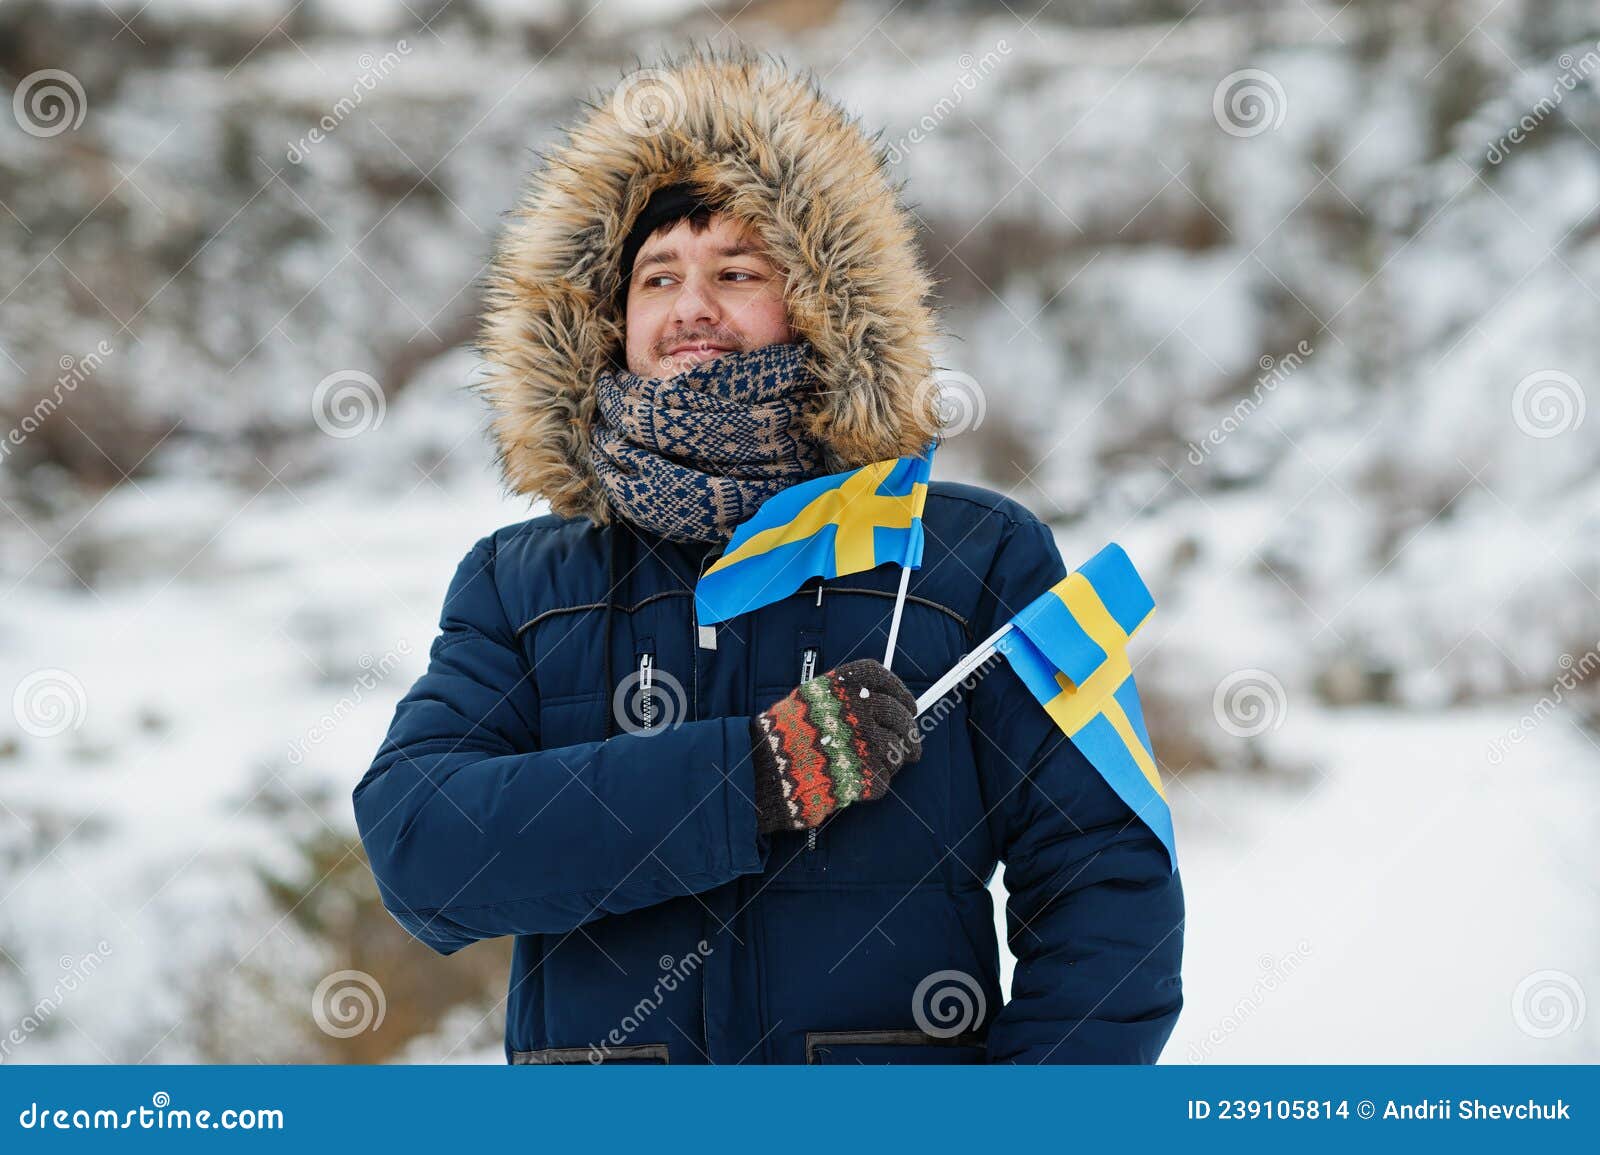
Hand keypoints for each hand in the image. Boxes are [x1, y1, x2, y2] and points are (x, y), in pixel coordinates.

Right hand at [748, 658, 921, 833]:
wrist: (758, 771)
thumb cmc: (782, 738)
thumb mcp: (809, 700)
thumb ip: (845, 697)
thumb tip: (882, 703)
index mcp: (841, 686)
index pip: (883, 681)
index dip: (901, 694)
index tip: (908, 705)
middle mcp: (855, 710)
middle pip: (899, 716)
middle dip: (909, 732)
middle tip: (911, 745)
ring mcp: (861, 744)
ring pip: (896, 751)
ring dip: (893, 761)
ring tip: (878, 765)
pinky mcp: (861, 777)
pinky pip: (883, 780)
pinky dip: (874, 784)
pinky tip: (857, 782)